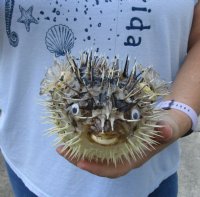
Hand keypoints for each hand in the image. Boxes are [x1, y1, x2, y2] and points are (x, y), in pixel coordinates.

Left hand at [56, 110, 190, 177]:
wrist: (164, 123)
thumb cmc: (165, 127)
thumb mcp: (167, 127)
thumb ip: (167, 130)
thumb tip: (166, 131)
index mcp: (133, 156)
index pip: (114, 168)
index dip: (97, 168)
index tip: (80, 162)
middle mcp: (122, 154)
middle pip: (98, 161)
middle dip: (79, 158)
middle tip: (61, 149)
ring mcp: (117, 146)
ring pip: (95, 152)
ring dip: (78, 149)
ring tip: (62, 142)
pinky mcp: (114, 138)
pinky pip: (98, 142)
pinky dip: (86, 140)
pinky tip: (75, 132)